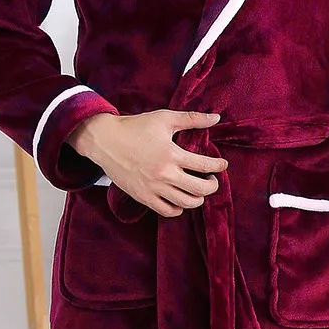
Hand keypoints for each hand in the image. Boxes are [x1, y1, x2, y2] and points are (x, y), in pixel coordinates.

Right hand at [68, 110, 227, 217]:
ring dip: (198, 198)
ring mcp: (153, 188)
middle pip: (200, 189)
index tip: (223, 164)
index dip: (219, 166)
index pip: (205, 166)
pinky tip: (181, 199)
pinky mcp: (143, 197)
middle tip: (213, 179)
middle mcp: (164, 174)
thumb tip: (216, 118)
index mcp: (172, 154)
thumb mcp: (165, 118)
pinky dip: (179, 209)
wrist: (105, 141)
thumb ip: (192, 119)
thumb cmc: (135, 127)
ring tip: (199, 189)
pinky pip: (167, 211)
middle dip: (213, 185)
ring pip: (185, 203)